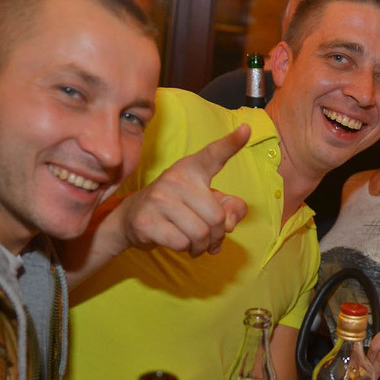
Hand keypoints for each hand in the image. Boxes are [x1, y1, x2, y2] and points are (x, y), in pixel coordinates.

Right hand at [118, 125, 249, 256]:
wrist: (134, 218)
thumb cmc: (178, 208)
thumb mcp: (205, 203)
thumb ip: (230, 209)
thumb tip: (230, 223)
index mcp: (192, 169)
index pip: (214, 155)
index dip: (231, 143)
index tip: (246, 129)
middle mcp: (175, 179)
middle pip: (216, 217)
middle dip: (217, 235)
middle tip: (209, 238)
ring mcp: (159, 199)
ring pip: (200, 233)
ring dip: (203, 246)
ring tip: (197, 244)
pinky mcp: (147, 221)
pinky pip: (182, 243)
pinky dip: (186, 249)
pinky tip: (180, 243)